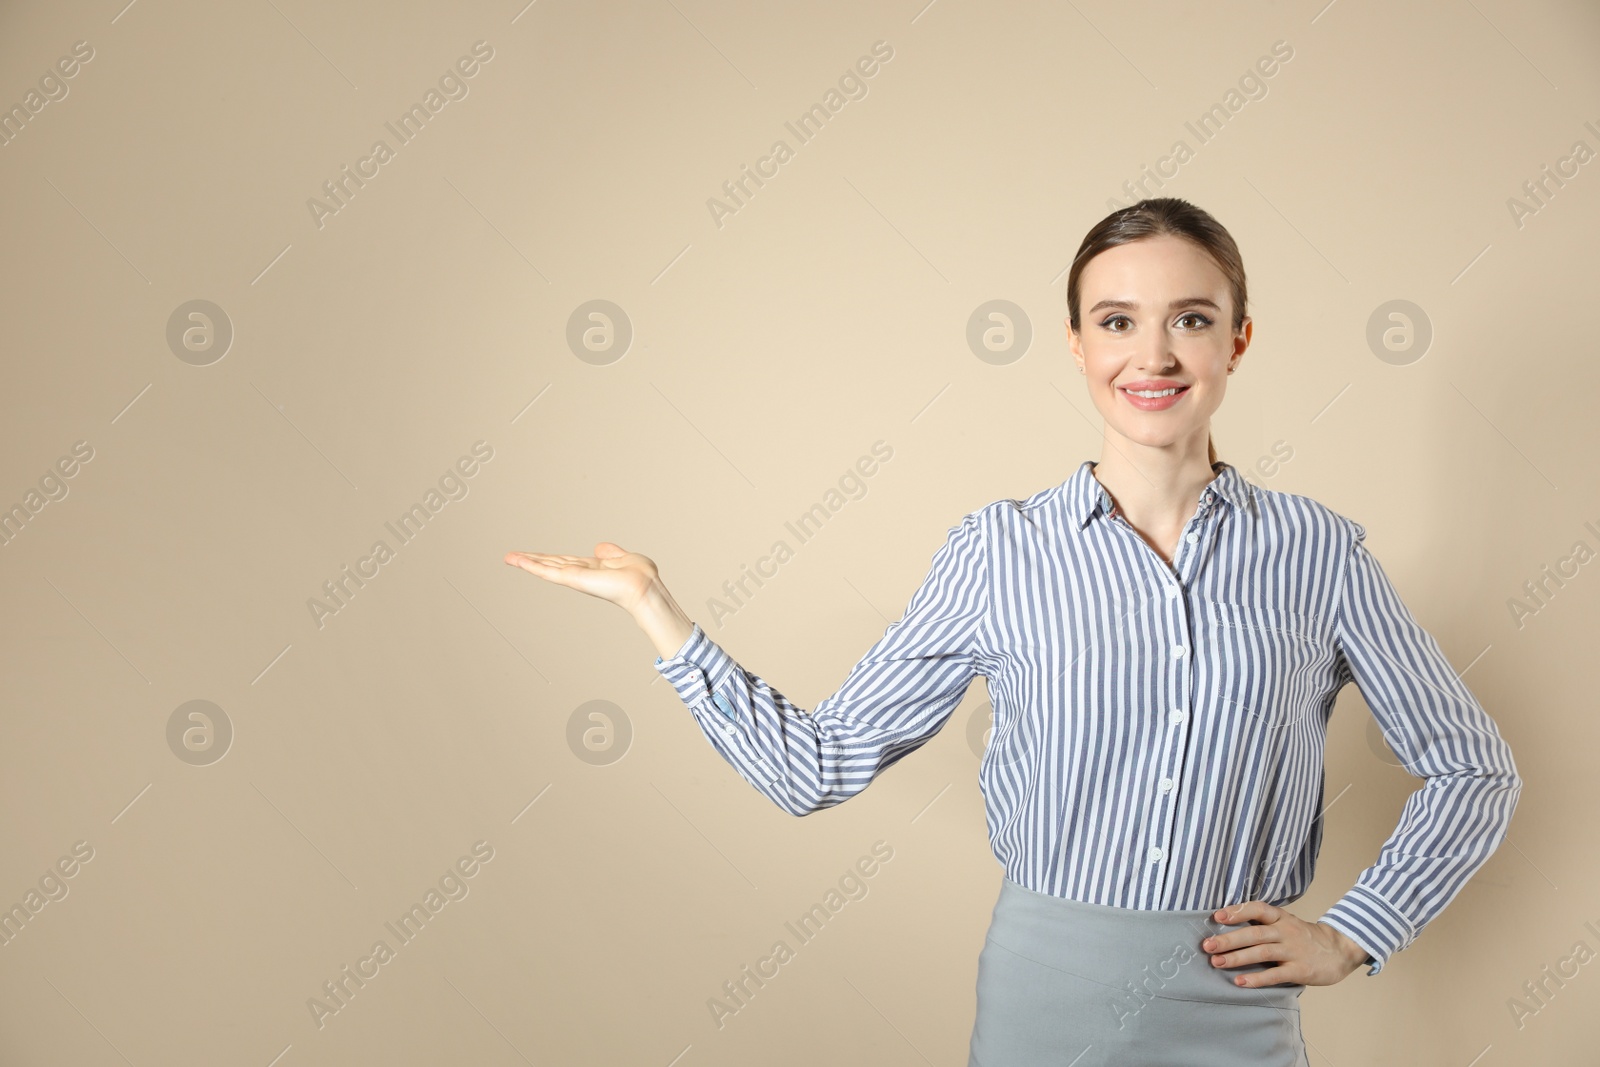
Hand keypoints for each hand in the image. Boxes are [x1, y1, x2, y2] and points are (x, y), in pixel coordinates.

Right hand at [503, 542, 658, 614]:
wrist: (643, 587)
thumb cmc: (640, 576)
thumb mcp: (624, 557)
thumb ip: (611, 552)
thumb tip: (599, 547)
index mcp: (592, 568)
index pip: (565, 561)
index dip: (549, 558)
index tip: (534, 555)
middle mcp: (581, 573)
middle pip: (551, 564)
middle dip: (531, 560)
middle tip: (511, 556)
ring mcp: (575, 577)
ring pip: (546, 568)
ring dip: (526, 562)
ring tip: (509, 557)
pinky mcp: (572, 578)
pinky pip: (548, 572)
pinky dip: (532, 566)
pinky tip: (519, 561)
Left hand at [1200, 901, 1369, 986]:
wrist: (1340, 950)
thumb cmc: (1304, 937)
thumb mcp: (1286, 923)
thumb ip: (1263, 924)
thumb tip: (1227, 926)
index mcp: (1280, 917)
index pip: (1258, 909)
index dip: (1237, 911)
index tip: (1217, 917)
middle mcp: (1286, 931)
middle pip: (1254, 933)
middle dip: (1228, 939)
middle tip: (1207, 946)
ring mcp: (1294, 950)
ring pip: (1262, 952)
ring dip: (1237, 958)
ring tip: (1217, 962)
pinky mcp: (1300, 970)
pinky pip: (1275, 974)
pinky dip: (1257, 979)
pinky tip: (1240, 982)